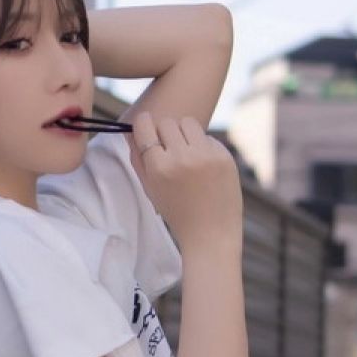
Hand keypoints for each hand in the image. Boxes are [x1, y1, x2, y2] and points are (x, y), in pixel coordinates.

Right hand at [124, 110, 242, 252]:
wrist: (211, 233)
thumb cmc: (176, 212)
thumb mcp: (150, 188)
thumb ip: (138, 158)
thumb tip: (132, 127)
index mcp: (159, 167)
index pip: (145, 125)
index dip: (143, 123)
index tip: (145, 125)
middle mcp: (182, 157)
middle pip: (167, 122)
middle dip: (164, 132)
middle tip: (168, 148)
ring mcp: (206, 156)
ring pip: (188, 123)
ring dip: (184, 133)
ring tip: (186, 153)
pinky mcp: (224, 156)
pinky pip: (207, 137)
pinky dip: (203, 147)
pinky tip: (204, 167)